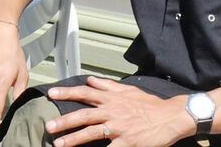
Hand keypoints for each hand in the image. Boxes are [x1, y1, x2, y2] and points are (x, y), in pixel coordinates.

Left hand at [44, 78, 193, 146]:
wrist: (171, 117)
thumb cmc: (150, 105)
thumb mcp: (128, 91)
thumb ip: (108, 86)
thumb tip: (90, 80)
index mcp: (112, 99)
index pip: (84, 93)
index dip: (67, 93)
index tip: (51, 93)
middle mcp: (112, 111)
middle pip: (83, 115)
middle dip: (64, 121)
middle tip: (48, 126)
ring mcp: (119, 128)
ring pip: (92, 132)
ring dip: (74, 139)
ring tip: (59, 144)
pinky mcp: (127, 142)